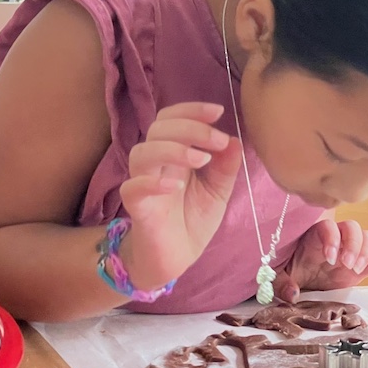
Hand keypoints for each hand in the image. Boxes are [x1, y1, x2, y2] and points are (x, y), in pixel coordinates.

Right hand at [118, 102, 241, 289]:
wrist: (177, 258)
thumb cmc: (193, 219)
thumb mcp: (218, 191)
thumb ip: (225, 167)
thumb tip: (235, 140)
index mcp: (173, 153)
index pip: (172, 118)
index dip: (191, 110)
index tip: (218, 112)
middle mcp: (156, 164)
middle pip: (157, 129)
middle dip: (190, 128)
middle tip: (217, 140)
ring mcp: (143, 184)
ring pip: (142, 153)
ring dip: (172, 149)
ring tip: (201, 159)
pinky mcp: (137, 208)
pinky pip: (133, 188)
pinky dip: (151, 183)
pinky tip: (175, 185)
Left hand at [273, 219, 367, 302]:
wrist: (302, 280)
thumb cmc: (290, 271)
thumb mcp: (280, 276)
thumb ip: (282, 284)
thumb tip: (292, 294)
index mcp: (315, 237)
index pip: (328, 227)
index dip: (332, 238)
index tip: (330, 258)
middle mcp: (336, 239)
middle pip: (352, 227)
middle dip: (352, 244)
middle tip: (347, 264)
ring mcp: (350, 250)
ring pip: (366, 238)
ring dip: (366, 252)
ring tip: (357, 269)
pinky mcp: (361, 265)